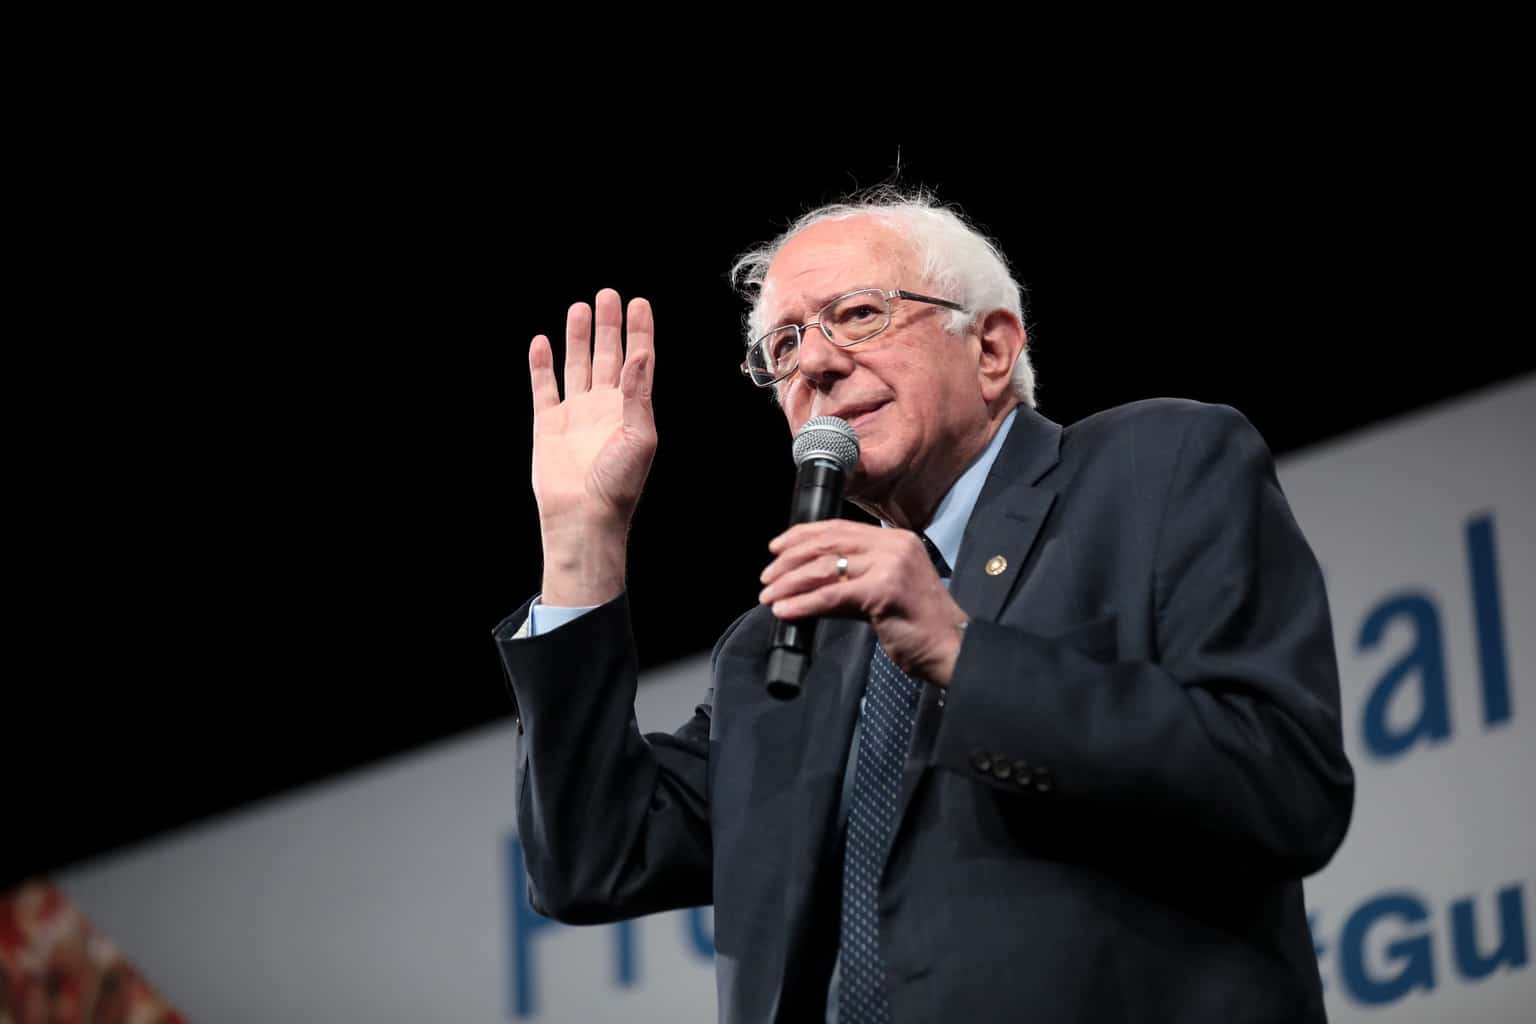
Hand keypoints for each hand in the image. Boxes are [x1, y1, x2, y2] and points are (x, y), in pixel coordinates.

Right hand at [529, 289, 655, 604]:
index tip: (639, 303)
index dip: (640, 333)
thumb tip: (639, 355)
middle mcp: (604, 407)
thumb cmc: (618, 484)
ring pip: (577, 365)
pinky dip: (541, 365)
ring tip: (579, 308)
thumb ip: (637, 394)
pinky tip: (540, 342)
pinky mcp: (549, 424)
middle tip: (608, 295)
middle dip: (609, 326)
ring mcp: (576, 414)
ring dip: (578, 338)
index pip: (638, 361)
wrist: (583, 517)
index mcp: (632, 409)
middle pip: (607, 356)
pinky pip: (544, 388)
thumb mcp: (639, 437)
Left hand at [759, 522, 967, 686]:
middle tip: (766, 577)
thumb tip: (804, 586)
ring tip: (769, 596)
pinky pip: (831, 596)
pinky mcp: (883, 591)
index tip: (776, 548)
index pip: (839, 528)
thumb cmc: (918, 625)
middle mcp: (894, 545)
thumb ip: (850, 581)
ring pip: (825, 568)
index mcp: (895, 539)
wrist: (951, 648)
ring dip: (790, 583)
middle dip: (790, 559)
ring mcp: (890, 566)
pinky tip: (785, 611)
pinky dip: (803, 604)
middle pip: (828, 543)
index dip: (802, 535)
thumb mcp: (882, 592)